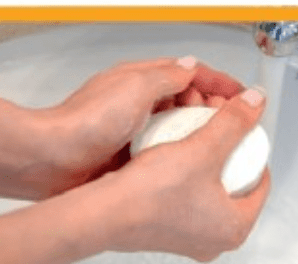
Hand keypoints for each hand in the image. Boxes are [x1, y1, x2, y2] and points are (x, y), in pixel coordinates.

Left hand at [37, 56, 243, 194]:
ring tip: (216, 140)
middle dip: (213, 107)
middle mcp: (139, 102)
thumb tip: (190, 68)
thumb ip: (166, 76)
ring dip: (199, 130)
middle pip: (187, 99)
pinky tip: (191, 160)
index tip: (242, 96)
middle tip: (231, 121)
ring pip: (179, 125)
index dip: (219, 83)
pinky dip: (182, 150)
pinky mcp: (132, 154)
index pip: (190, 73)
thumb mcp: (135, 88)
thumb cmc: (85, 122)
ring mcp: (136, 129)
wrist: (55, 160)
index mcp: (140, 79)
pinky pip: (166, 149)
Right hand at [67, 87, 270, 261]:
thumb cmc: (152, 193)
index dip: (257, 154)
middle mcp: (216, 243)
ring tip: (199, 142)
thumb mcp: (202, 148)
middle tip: (224, 136)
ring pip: (211, 196)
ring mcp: (190, 243)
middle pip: (237, 190)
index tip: (246, 137)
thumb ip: (234, 123)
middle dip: (231, 158)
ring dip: (207, 168)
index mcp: (236, 228)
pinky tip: (176, 162)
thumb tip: (256, 102)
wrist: (104, 214)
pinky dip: (187, 182)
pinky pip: (188, 203)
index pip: (261, 185)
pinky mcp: (167, 237)